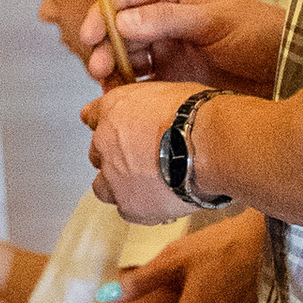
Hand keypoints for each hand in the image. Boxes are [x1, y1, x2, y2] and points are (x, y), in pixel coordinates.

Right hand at [81, 0, 280, 94]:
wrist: (292, 69)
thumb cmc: (261, 32)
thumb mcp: (215, 19)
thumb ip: (168, 19)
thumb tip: (121, 21)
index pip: (124, 0)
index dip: (101, 16)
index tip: (89, 37)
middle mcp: (166, 24)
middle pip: (119, 33)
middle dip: (104, 49)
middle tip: (100, 70)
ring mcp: (170, 54)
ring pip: (127, 61)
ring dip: (113, 73)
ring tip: (109, 90)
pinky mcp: (176, 82)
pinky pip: (143, 86)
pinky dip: (129, 93)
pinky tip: (124, 102)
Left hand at [83, 73, 200, 224]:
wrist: (209, 145)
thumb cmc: (199, 116)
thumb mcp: (173, 92)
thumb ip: (153, 105)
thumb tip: (161, 112)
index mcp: (114, 107)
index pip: (93, 115)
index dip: (108, 125)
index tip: (117, 131)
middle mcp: (105, 140)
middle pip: (97, 153)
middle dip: (114, 157)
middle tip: (141, 160)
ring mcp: (113, 175)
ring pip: (103, 187)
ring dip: (119, 187)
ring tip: (147, 186)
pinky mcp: (129, 204)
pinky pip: (127, 210)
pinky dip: (140, 208)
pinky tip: (159, 202)